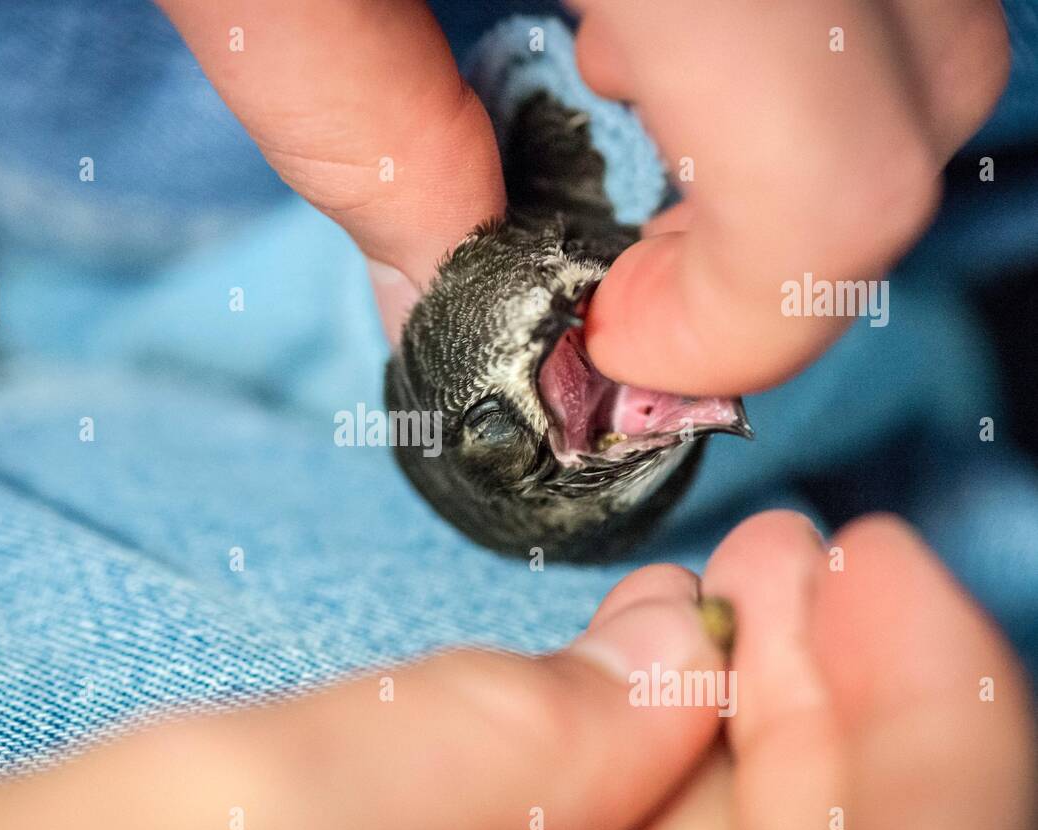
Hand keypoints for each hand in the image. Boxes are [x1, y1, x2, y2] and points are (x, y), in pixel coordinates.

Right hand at [0, 513, 1033, 829]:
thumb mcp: (198, 822)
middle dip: (833, 714)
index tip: (869, 570)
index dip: (923, 748)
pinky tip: (657, 672)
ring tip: (740, 591)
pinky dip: (666, 764)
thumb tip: (662, 668)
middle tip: (802, 561)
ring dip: (757, 725)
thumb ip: (449, 756)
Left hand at [162, 1, 1008, 394]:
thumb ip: (351, 124)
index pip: (841, 183)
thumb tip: (435, 297)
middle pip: (931, 98)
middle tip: (619, 243)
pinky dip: (802, 17)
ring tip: (620, 76)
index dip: (741, 322)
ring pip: (932, 13)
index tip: (612, 343)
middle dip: (778, 233)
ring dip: (799, 119)